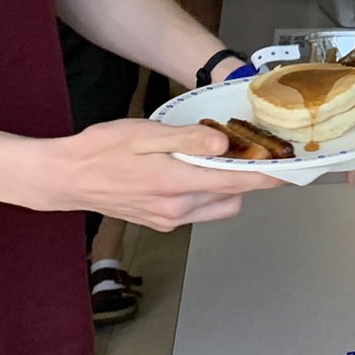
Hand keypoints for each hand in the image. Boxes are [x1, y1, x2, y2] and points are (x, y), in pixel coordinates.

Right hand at [32, 119, 279, 229]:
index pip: (235, 182)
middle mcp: (176, 208)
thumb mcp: (144, 132)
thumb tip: (222, 143)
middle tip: (247, 151)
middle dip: (246, 178)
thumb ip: (187, 138)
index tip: (290, 169)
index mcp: (175, 183)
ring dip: (224, 187)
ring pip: (216, 207)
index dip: (267, 176)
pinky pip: (197, 211)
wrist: (65, 178)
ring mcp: (168, 219)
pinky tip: (190, 170)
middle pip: (232, 198)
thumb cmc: (101, 149)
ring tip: (214, 158)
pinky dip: (204, 193)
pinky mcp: (159, 222)